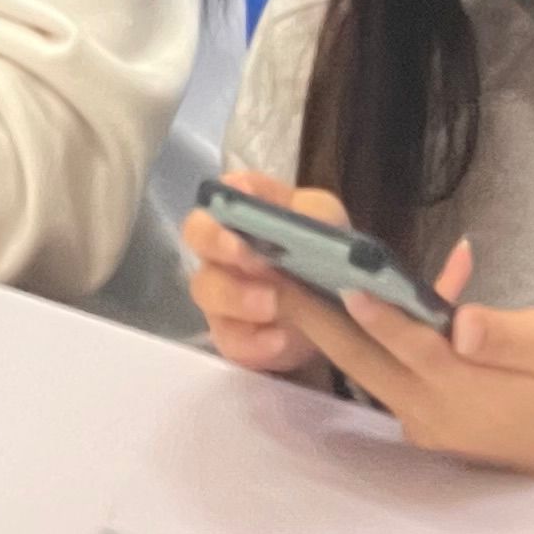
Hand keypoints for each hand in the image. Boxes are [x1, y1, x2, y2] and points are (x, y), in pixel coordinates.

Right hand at [180, 171, 344, 382]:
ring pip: (206, 289)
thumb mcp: (328, 223)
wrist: (336, 313)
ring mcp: (221, 292)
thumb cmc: (322, 252)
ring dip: (237, 295)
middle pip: (196, 233)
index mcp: (244, 210)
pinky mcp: (232, 335)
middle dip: (217, 241)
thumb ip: (314, 214)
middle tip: (248, 254)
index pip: (222, 192)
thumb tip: (295, 220)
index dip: (228, 196)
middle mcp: (222, 246)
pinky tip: (279, 339)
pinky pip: (229, 339)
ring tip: (272, 303)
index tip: (245, 201)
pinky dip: (253, 341)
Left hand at [284, 243, 533, 520]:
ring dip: (330, 323)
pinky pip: (391, 372)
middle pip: (365, 358)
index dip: (371, 308)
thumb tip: (462, 322)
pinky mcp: (429, 420)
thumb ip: (508, 335)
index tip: (332, 276)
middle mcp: (432, 413)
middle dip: (316, 314)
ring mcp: (426, 422)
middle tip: (270, 271)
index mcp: (465, 392)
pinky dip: (370, 335)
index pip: (407, 343)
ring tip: (290, 276)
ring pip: (369, 366)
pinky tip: (360, 293)